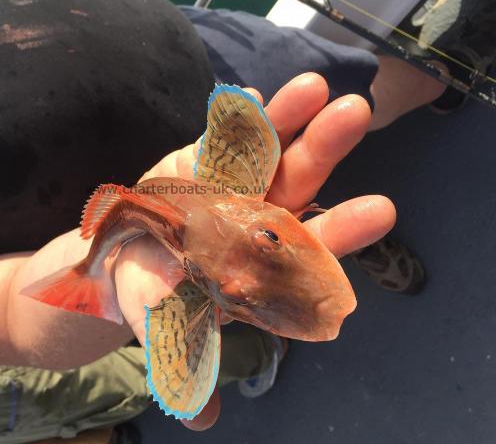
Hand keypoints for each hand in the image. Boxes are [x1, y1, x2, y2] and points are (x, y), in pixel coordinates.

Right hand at [114, 73, 395, 429]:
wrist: (115, 261)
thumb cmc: (147, 299)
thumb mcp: (162, 331)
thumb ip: (185, 363)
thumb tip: (203, 420)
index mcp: (258, 264)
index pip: (307, 250)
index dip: (339, 232)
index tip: (380, 209)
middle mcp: (254, 220)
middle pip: (296, 185)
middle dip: (324, 151)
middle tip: (357, 114)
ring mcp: (230, 186)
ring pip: (265, 151)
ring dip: (288, 119)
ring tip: (315, 86)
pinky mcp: (200, 162)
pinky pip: (219, 137)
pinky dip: (234, 118)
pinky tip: (250, 95)